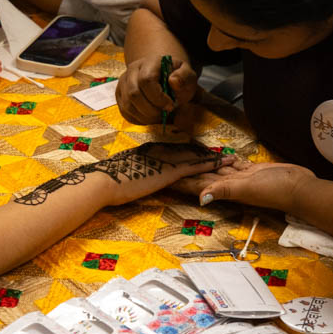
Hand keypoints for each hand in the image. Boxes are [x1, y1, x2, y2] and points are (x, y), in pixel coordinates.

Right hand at [13, 143, 231, 207]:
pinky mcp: (170, 171)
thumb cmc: (107, 183)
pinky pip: (194, 166)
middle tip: (221, 154)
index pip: (172, 151)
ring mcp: (165, 161)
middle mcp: (159, 152)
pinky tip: (220, 165)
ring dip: (211, 158)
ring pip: (194, 156)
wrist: (104, 183)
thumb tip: (134, 177)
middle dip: (204, 153)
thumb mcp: (122, 174)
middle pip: (186, 151)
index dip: (188, 151)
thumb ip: (133, 173)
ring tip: (228, 158)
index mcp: (147, 152)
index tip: (199, 152)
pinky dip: (208, 165)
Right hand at [118, 55, 197, 124]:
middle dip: (151, 110)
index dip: (158, 97)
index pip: (146, 80)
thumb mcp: (187, 75)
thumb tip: (173, 81)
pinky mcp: (120, 95)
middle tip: (164, 114)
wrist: (164, 77)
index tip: (170, 106)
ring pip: (127, 105)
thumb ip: (185, 76)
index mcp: (149, 62)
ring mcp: (123, 83)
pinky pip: (124, 112)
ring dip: (145, 116)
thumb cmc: (176, 77)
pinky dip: (138, 119)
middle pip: (134, 93)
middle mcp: (132, 70)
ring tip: (158, 116)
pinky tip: (150, 117)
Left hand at [173, 160, 316, 212]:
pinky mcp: (252, 170)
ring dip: (204, 163)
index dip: (182, 181)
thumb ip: (224, 190)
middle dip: (188, 170)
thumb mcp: (246, 189)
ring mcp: (241, 177)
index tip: (165, 178)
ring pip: (217, 168)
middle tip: (172, 162)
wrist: (299, 188)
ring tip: (189, 156)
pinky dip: (224, 159)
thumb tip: (201, 199)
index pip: (198, 184)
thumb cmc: (274, 190)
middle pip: (203, 175)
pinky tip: (217, 155)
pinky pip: (233, 164)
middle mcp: (230, 184)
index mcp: (226, 189)